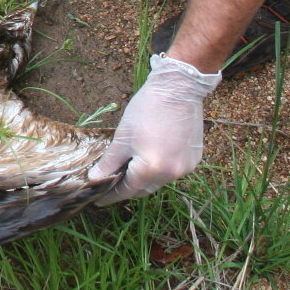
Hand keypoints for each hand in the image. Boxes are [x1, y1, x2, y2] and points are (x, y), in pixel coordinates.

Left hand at [88, 54, 220, 203]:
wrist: (178, 89)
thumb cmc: (147, 108)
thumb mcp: (123, 135)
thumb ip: (110, 162)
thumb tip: (95, 178)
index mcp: (150, 168)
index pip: (126, 190)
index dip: (111, 196)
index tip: (99, 200)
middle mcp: (170, 174)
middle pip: (144, 189)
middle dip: (127, 189)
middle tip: (112, 186)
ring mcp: (185, 168)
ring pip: (159, 181)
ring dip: (145, 179)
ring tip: (130, 170)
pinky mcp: (194, 160)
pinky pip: (173, 172)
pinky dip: (161, 170)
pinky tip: (152, 158)